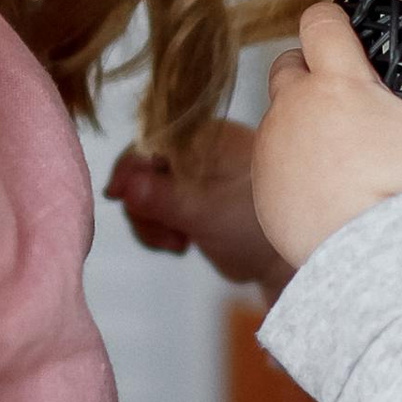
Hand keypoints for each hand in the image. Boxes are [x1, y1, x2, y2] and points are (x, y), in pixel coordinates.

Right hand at [105, 122, 286, 293]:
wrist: (285, 262)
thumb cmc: (259, 230)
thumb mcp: (208, 214)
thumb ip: (165, 199)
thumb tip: (126, 186)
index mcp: (206, 138)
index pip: (153, 140)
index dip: (129, 166)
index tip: (116, 194)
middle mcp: (195, 152)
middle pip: (141, 169)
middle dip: (143, 206)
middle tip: (166, 235)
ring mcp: (190, 178)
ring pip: (144, 193)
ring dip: (150, 223)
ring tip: (178, 243)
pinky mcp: (187, 201)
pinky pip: (155, 210)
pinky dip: (158, 230)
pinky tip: (181, 245)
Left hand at [252, 3, 401, 271]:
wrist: (364, 257)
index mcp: (336, 82)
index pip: (320, 22)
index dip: (332, 19)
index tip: (346, 31)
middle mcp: (293, 107)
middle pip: (289, 64)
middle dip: (310, 69)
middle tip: (346, 93)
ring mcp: (273, 147)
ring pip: (280, 115)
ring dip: (302, 120)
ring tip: (341, 146)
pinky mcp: (262, 188)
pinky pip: (273, 163)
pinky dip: (294, 165)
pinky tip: (326, 185)